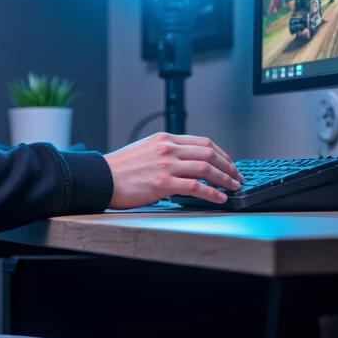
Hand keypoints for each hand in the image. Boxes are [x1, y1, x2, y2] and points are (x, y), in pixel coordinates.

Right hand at [103, 133, 241, 207]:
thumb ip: (166, 153)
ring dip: (224, 178)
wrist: (100, 178)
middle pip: (209, 152)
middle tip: (237, 176)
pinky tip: (219, 198)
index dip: (221, 153)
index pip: (202, 142)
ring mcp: (166, 165)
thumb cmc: (119, 169)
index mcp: (164, 139)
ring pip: (206, 168)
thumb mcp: (145, 150)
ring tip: (233, 187)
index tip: (229, 163)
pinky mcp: (163, 183)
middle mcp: (167, 149)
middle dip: (228, 165)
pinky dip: (212, 193)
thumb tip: (187, 164)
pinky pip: (195, 187)